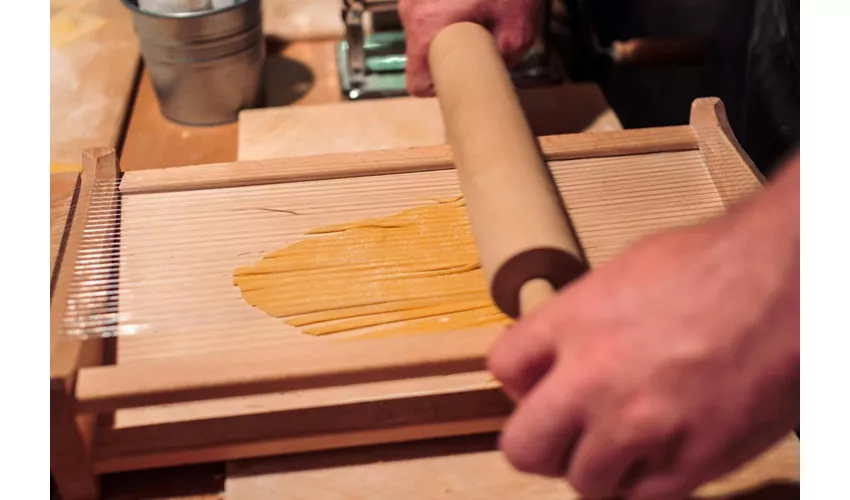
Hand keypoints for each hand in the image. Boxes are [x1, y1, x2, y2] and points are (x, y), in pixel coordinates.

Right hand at [398, 0, 541, 95]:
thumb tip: (492, 77)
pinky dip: (447, 11)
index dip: (438, 87)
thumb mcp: (519, 33)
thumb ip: (501, 63)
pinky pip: (426, 12)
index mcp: (427, 27)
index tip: (457, 77)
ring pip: (424, 31)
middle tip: (477, 43)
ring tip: (478, 15)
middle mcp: (411, 11)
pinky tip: (471, 3)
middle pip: (421, 55)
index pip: (415, 83)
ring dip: (448, 30)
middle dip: (448, 54)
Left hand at [487, 156, 799, 498]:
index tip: (538, 389)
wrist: (787, 282)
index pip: (502, 370)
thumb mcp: (623, 274)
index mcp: (573, 322)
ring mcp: (640, 425)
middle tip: (567, 433)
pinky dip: (645, 484)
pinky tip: (661, 454)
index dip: (520, 385)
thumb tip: (559, 352)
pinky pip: (641, 498)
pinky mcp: (689, 461)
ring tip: (625, 442)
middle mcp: (594, 378)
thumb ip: (578, 320)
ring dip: (599, 467)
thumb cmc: (716, 266)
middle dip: (542, 443)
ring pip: (585, 481)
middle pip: (524, 447)